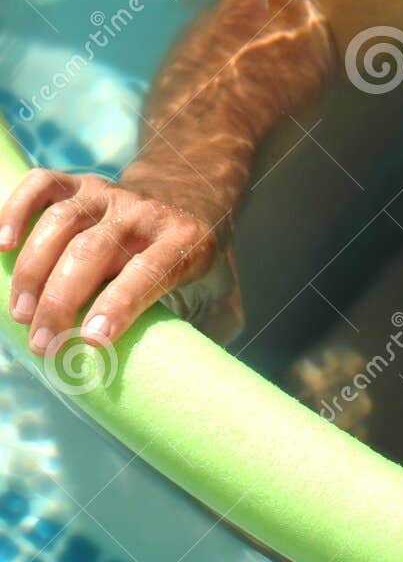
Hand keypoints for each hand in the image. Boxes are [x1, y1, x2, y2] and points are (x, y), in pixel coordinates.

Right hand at [0, 168, 240, 351]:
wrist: (190, 193)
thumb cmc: (194, 259)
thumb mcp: (222, 292)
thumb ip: (215, 328)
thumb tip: (193, 378)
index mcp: (184, 242)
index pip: (150, 271)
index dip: (120, 304)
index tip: (91, 341)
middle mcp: (145, 214)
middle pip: (94, 251)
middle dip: (62, 300)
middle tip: (42, 344)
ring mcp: (109, 194)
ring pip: (63, 221)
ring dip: (34, 268)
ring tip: (20, 313)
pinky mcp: (79, 183)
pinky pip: (43, 185)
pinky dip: (16, 208)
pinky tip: (1, 244)